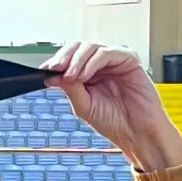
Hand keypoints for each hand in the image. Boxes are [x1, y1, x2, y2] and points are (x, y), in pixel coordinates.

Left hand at [40, 42, 181, 172]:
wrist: (136, 132)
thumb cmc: (114, 122)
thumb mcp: (84, 106)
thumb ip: (69, 89)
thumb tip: (52, 76)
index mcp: (89, 74)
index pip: (70, 59)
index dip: (57, 61)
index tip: (45, 70)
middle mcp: (101, 65)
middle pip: (78, 48)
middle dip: (64, 57)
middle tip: (55, 69)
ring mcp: (114, 60)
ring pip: (90, 47)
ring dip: (76, 61)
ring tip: (71, 77)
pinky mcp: (127, 58)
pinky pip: (106, 53)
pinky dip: (92, 63)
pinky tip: (85, 76)